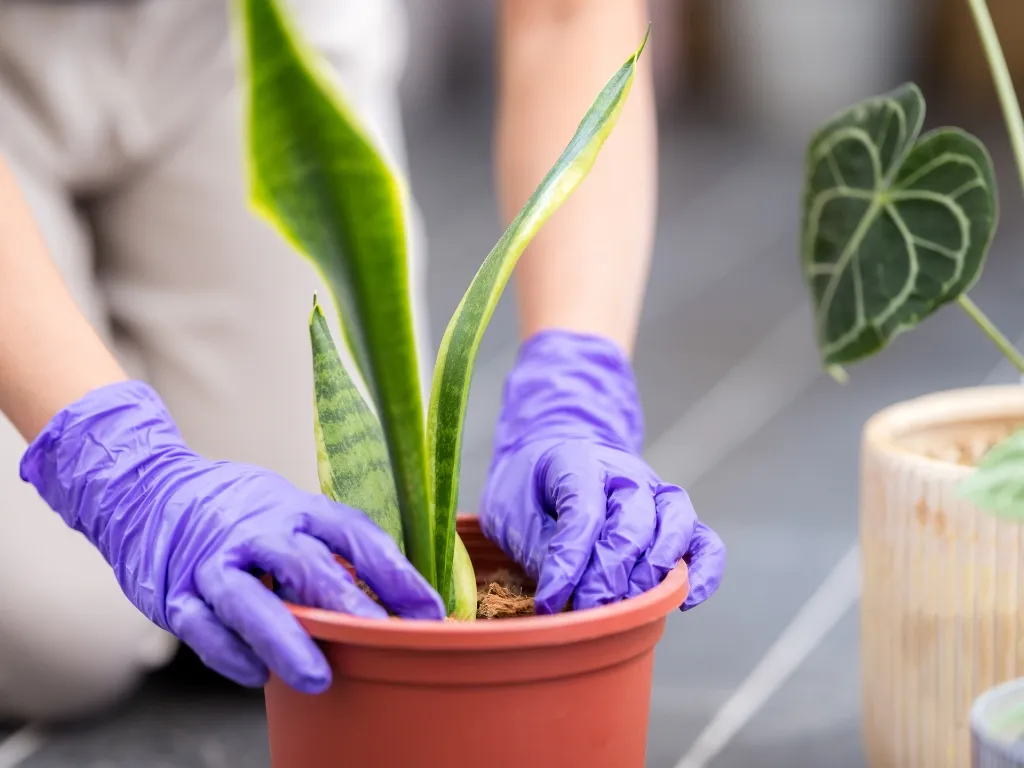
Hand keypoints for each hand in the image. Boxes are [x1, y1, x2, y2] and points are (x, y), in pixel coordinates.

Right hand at [20, 381, 444, 692]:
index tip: (430, 610)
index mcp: (295, 508)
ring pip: (249, 600)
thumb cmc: (237, 511)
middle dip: (347, 605)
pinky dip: (229, 653)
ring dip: (285, 639)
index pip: (354, 535)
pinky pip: (202, 627)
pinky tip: (256, 675)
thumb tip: (391, 596)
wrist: (147, 489)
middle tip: (385, 639)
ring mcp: (212, 561)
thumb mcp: (288, 511)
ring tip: (318, 676)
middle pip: (305, 565)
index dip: (395, 572)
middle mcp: (257, 530)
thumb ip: (328, 548)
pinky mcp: (173, 590)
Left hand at [480, 330, 724, 614]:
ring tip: (629, 607)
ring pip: (675, 527)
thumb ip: (539, 548)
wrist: (555, 454)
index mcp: (580, 462)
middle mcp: (628, 473)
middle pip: (631, 524)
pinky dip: (704, 572)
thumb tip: (562, 598)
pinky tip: (685, 603)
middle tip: (587, 612)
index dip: (568, 563)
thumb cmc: (531, 487)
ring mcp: (657, 493)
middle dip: (609, 576)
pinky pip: (705, 541)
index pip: (584, 513)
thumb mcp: (512, 510)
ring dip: (653, 572)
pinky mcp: (676, 518)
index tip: (550, 603)